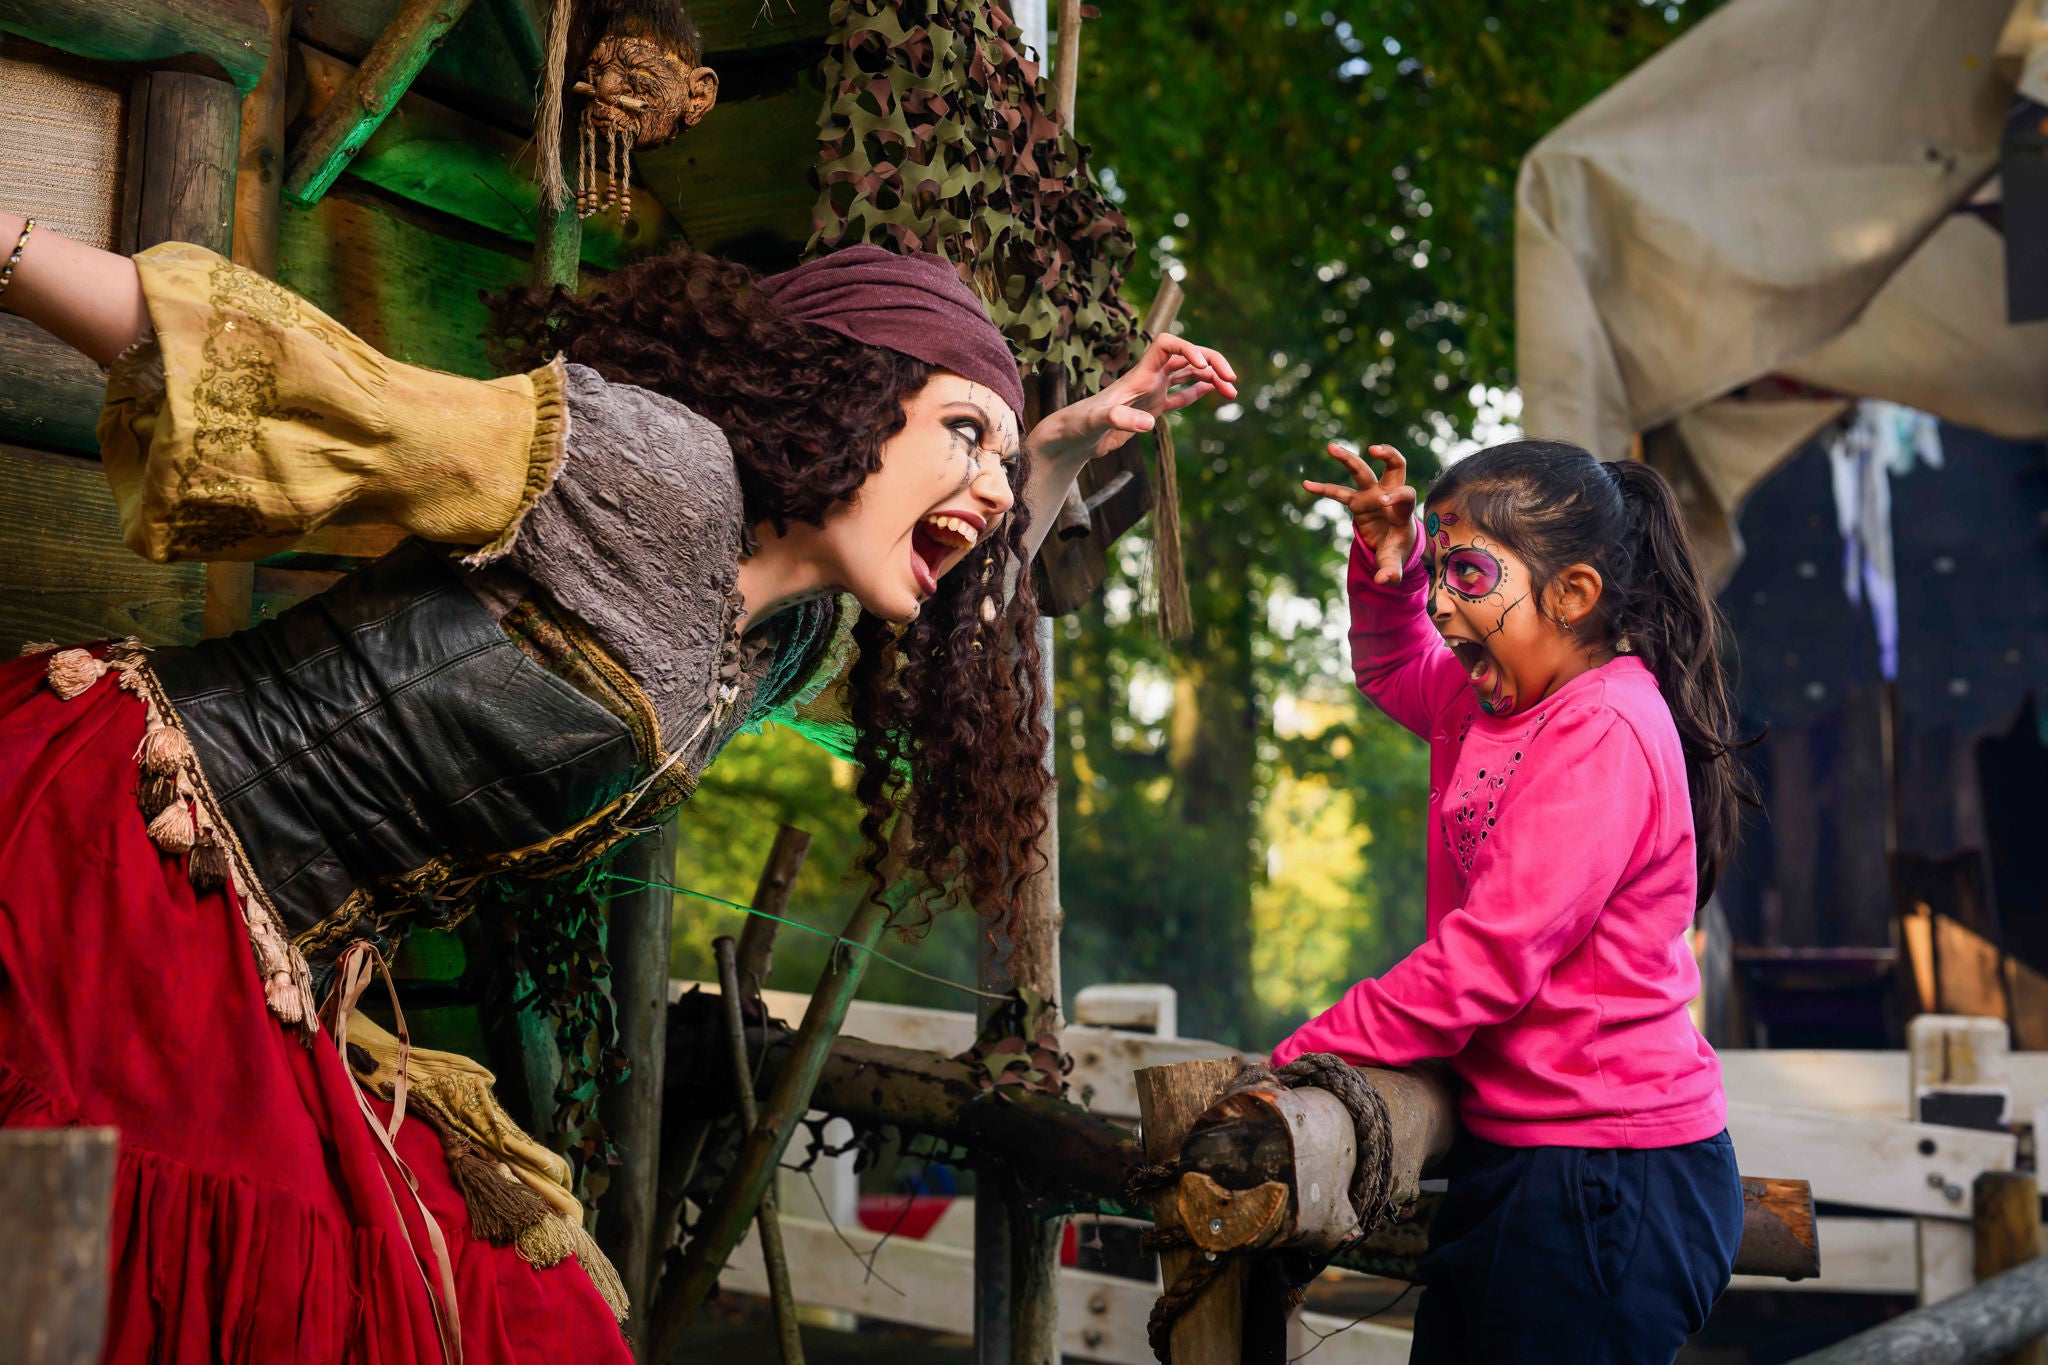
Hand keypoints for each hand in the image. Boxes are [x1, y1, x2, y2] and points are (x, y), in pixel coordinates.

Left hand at [1025, 333, 1237, 466]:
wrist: (1072, 437)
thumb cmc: (1081, 424)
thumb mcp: (1098, 422)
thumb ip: (1121, 420)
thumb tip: (1149, 424)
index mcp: (1139, 373)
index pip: (1168, 344)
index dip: (1189, 349)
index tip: (1204, 368)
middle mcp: (1148, 377)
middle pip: (1187, 357)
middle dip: (1212, 363)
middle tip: (1232, 381)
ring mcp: (1151, 392)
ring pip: (1188, 375)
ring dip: (1211, 379)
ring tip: (1232, 391)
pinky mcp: (1151, 409)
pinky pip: (1180, 395)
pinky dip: (1197, 391)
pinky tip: (1212, 391)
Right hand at [1304, 442, 1416, 585]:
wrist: (1392, 543)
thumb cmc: (1397, 550)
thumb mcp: (1394, 562)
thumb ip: (1391, 571)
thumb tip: (1382, 581)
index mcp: (1403, 509)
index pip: (1405, 494)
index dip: (1397, 495)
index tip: (1384, 501)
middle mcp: (1389, 495)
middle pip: (1395, 466)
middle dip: (1388, 455)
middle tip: (1373, 449)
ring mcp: (1372, 495)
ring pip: (1362, 471)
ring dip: (1348, 458)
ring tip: (1331, 447)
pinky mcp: (1357, 501)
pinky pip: (1338, 492)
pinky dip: (1323, 489)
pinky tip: (1306, 484)